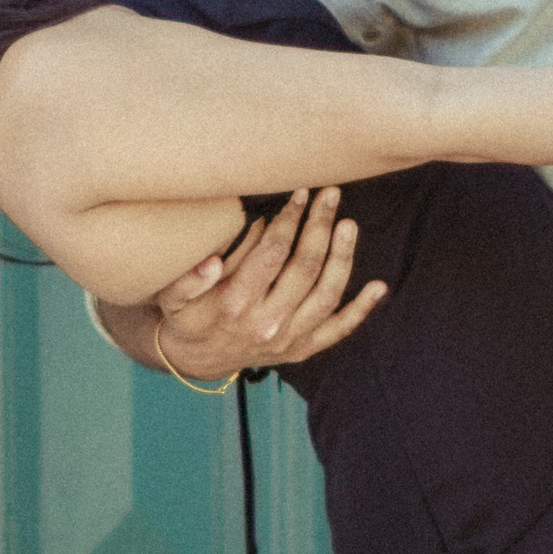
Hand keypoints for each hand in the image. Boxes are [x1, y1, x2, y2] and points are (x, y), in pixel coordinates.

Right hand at [153, 186, 386, 380]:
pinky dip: (360, 310)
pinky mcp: (302, 349)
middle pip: (304, 269)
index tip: (299, 193)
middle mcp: (266, 324)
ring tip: (349, 224)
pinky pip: (337, 330)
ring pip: (326, 295)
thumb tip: (211, 262)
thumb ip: (189, 279)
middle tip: (331, 194)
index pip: (271, 256)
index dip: (288, 222)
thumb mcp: (174, 297)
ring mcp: (288, 339)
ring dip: (342, 258)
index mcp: (235, 305)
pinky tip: (379, 286)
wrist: (199, 360)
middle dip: (319, 227)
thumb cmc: (189, 315)